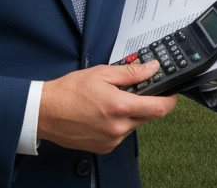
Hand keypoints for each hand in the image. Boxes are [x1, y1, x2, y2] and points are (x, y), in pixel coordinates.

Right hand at [37, 60, 176, 153]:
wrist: (46, 112)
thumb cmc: (69, 92)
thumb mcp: (102, 73)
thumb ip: (131, 72)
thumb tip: (152, 68)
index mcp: (119, 107)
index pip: (159, 108)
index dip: (170, 99)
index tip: (171, 92)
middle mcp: (118, 127)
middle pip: (148, 116)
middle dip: (146, 102)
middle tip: (134, 90)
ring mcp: (112, 140)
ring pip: (135, 125)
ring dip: (131, 113)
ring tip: (112, 101)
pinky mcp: (105, 147)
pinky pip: (122, 134)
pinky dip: (120, 123)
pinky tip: (104, 113)